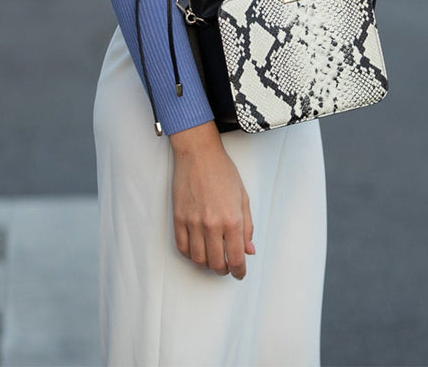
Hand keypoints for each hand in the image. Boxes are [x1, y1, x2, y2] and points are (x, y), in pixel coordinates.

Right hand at [169, 122, 254, 278]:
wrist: (198, 154)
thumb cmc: (222, 171)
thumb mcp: (242, 197)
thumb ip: (247, 226)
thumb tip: (248, 250)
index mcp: (232, 220)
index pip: (236, 259)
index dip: (239, 272)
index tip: (239, 273)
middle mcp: (212, 225)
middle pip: (216, 264)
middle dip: (224, 270)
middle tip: (227, 266)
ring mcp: (193, 223)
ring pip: (198, 259)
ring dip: (206, 264)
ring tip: (212, 257)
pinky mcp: (178, 218)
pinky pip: (182, 247)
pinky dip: (190, 254)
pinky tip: (197, 249)